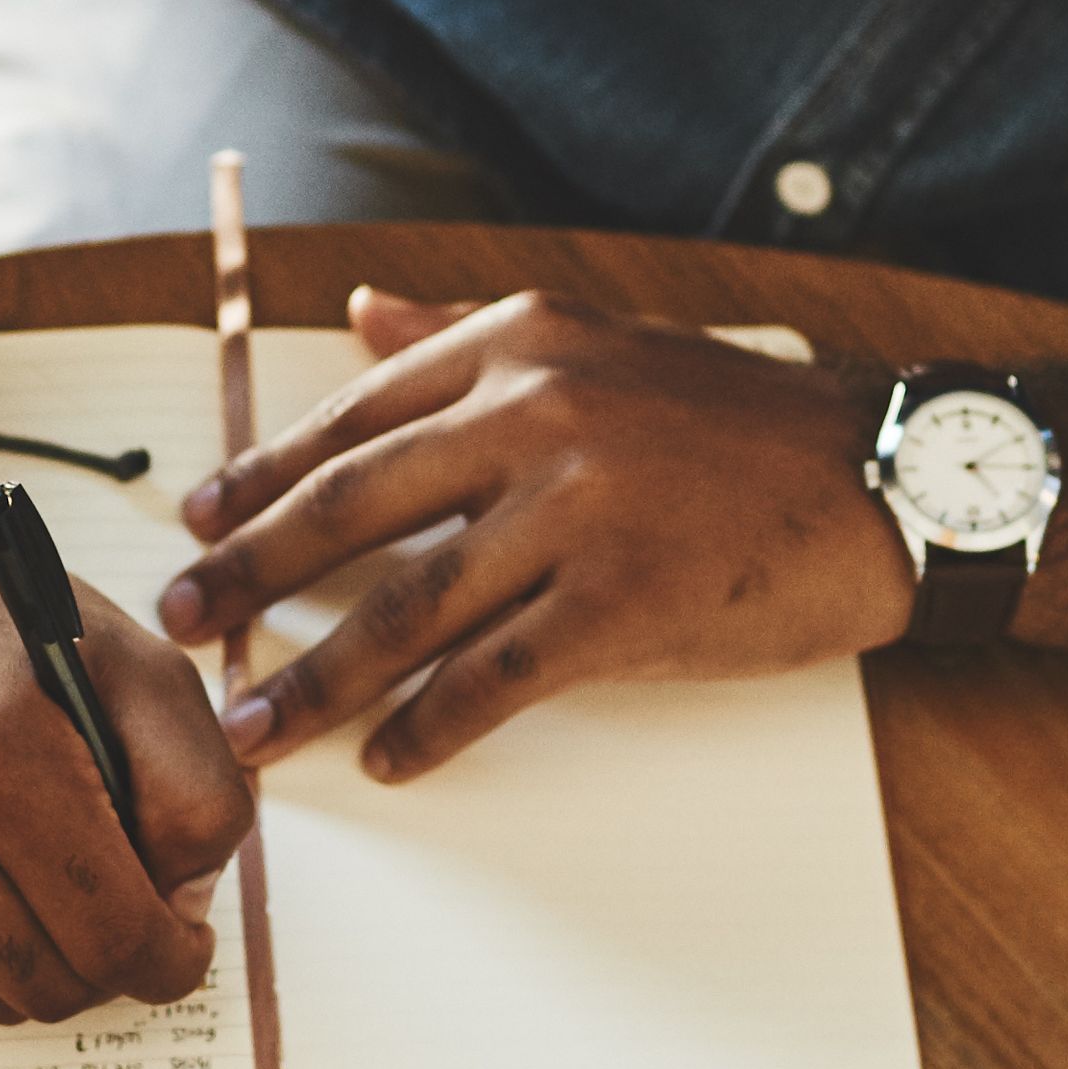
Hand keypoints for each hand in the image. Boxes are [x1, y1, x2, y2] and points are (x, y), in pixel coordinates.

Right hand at [0, 429, 249, 1021]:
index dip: (172, 961)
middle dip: (113, 967)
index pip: (114, 933)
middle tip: (130, 914)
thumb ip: (195, 788)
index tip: (185, 945)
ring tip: (54, 882)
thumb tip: (183, 907)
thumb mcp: (138, 664)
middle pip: (54, 986)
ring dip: (42, 961)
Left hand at [162, 286, 918, 779]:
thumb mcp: (603, 340)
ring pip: (407, 608)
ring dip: (317, 680)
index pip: (354, 415)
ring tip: (257, 730)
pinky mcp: (624, 604)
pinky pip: (496, 679)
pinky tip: (393, 759)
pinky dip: (433, 727)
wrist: (886, 477)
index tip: (195, 518)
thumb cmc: (745, 421)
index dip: (262, 477)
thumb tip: (357, 310)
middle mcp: (538, 413)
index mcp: (523, 345)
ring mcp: (580, 511)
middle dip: (249, 574)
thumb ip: (468, 328)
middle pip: (351, 507)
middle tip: (181, 625)